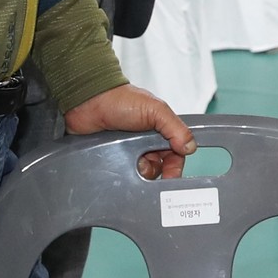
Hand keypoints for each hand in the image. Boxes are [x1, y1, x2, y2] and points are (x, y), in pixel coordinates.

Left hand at [65, 84, 195, 178]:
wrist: (87, 101)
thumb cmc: (119, 99)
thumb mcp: (155, 110)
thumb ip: (175, 127)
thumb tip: (190, 147)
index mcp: (160, 128)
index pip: (175, 153)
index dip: (175, 166)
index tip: (171, 177)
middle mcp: (146, 141)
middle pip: (159, 166)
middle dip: (154, 168)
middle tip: (145, 164)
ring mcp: (128, 150)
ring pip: (141, 173)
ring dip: (137, 170)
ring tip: (128, 158)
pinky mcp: (113, 157)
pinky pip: (122, 173)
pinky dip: (122, 172)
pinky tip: (117, 163)